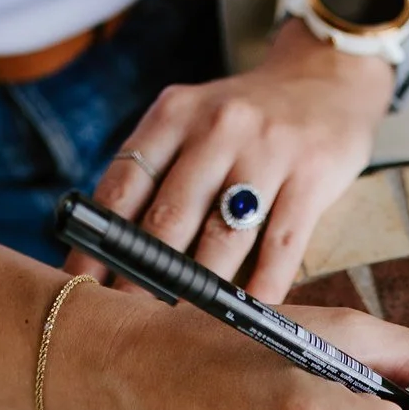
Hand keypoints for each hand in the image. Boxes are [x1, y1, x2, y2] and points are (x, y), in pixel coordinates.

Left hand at [69, 21, 393, 301]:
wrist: (328, 79)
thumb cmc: (249, 121)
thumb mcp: (195, 124)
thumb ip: (160, 173)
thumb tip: (113, 251)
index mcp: (174, 114)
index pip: (124, 186)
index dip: (98, 242)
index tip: (80, 283)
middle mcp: (217, 126)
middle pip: (170, 217)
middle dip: (143, 278)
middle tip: (125, 323)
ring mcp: (267, 150)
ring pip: (224, 236)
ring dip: (200, 291)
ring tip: (180, 330)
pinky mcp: (312, 175)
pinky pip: (281, 244)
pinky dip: (264, 286)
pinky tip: (248, 315)